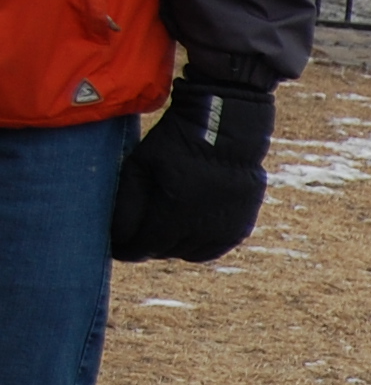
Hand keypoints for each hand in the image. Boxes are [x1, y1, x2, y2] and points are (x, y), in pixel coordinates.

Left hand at [111, 76, 273, 263]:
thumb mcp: (139, 165)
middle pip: (164, 251)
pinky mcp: (240, 228)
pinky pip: (212, 249)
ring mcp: (224, 231)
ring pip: (188, 253)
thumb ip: (125, 202)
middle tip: (135, 233)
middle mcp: (202, 228)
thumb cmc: (176, 144)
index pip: (143, 247)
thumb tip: (116, 235)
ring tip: (162, 229)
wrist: (227, 131)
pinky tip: (187, 227)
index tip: (115, 246)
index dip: (126, 249)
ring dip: (172, 245)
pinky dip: (196, 243)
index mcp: (173, 212)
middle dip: (146, 245)